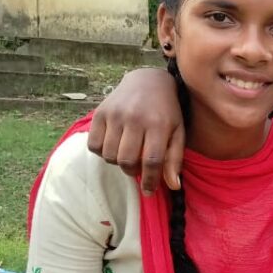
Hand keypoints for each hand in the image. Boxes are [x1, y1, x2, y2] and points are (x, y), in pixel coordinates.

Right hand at [88, 68, 185, 195]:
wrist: (148, 81)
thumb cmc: (166, 112)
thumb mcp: (178, 132)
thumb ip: (174, 159)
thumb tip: (173, 186)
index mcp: (158, 124)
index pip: (151, 161)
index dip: (150, 181)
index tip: (149, 191)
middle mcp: (135, 118)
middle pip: (127, 161)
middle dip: (132, 172)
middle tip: (137, 168)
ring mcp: (115, 114)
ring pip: (109, 155)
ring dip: (117, 162)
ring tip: (127, 154)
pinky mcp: (100, 112)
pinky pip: (94, 145)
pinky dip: (102, 152)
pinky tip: (113, 145)